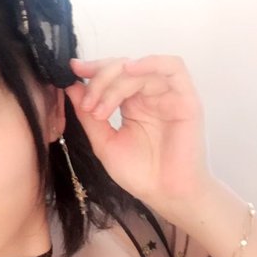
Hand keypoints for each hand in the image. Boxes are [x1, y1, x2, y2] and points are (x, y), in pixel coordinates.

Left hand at [65, 55, 212, 215]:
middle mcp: (149, 96)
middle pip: (124, 67)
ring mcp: (168, 96)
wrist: (164, 194)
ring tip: (101, 109)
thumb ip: (88, 115)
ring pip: (141, 68)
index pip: (112, 75)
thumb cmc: (139, 173)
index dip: (93, 69)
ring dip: (116, 82)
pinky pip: (173, 67)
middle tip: (87, 105)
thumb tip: (71, 86)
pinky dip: (150, 62)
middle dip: (99, 80)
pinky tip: (131, 71)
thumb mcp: (104, 142)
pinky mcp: (186, 99)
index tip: (72, 71)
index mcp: (131, 104)